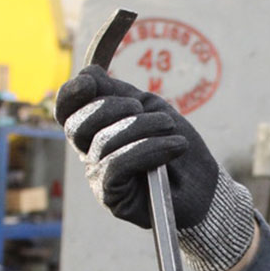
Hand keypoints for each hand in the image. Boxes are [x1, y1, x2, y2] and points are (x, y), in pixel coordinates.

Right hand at [54, 65, 255, 270]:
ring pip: (103, 143)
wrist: (203, 183)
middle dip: (111, 107)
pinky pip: (117, 166)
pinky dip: (148, 150)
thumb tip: (89, 73)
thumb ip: (118, 92)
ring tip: (170, 126)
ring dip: (141, 127)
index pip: (66, 111)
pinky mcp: (111, 197)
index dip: (71, 93)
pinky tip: (175, 146)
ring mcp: (98, 177)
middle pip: (77, 126)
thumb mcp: (149, 108)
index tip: (91, 80)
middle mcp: (90, 154)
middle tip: (142, 107)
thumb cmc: (175, 143)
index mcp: (94, 130)